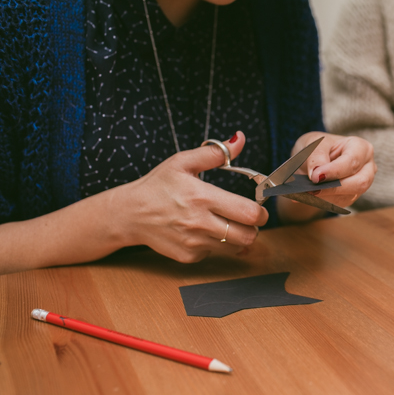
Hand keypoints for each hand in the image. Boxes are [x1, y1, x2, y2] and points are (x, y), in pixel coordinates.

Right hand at [115, 131, 267, 262]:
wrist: (130, 214)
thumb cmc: (158, 186)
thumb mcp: (182, 162)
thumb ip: (215, 152)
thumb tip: (239, 139)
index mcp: (202, 197)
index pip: (249, 213)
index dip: (261, 211)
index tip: (258, 206)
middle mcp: (200, 223)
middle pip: (248, 235)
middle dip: (254, 227)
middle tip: (247, 217)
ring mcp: (194, 242)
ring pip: (235, 246)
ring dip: (237, 236)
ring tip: (226, 222)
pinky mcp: (189, 256)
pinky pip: (215, 253)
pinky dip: (216, 244)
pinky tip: (203, 231)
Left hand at [277, 132, 375, 221]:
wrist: (313, 160)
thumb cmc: (318, 147)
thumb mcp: (314, 143)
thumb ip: (316, 156)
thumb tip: (317, 173)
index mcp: (360, 148)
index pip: (352, 161)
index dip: (334, 170)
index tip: (315, 176)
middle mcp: (366, 167)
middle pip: (359, 183)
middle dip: (334, 188)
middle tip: (311, 189)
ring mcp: (360, 184)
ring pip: (348, 196)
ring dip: (326, 196)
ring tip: (305, 193)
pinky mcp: (350, 197)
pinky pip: (339, 204)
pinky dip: (323, 201)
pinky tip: (310, 195)